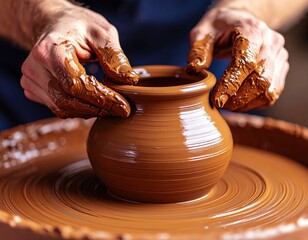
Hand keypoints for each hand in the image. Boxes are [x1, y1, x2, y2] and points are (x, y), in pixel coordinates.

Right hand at [21, 3, 137, 118]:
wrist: (57, 26)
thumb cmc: (80, 27)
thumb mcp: (102, 34)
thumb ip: (114, 57)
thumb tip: (129, 80)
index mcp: (49, 49)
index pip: (75, 84)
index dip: (101, 98)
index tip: (123, 107)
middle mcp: (34, 67)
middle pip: (67, 101)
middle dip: (97, 108)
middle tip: (121, 109)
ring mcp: (31, 80)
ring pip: (62, 108)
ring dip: (89, 111)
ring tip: (110, 106)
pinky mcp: (34, 89)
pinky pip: (58, 107)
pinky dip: (79, 110)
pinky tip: (94, 103)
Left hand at [187, 7, 287, 110]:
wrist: (239, 19)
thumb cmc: (218, 27)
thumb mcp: (202, 33)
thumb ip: (198, 51)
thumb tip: (195, 69)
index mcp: (251, 30)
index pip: (245, 61)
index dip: (231, 84)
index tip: (216, 99)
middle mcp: (270, 42)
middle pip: (261, 78)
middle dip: (238, 98)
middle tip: (219, 104)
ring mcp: (278, 54)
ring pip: (269, 89)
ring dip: (247, 103)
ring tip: (228, 106)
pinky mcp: (280, 66)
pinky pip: (273, 92)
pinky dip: (256, 103)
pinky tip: (240, 104)